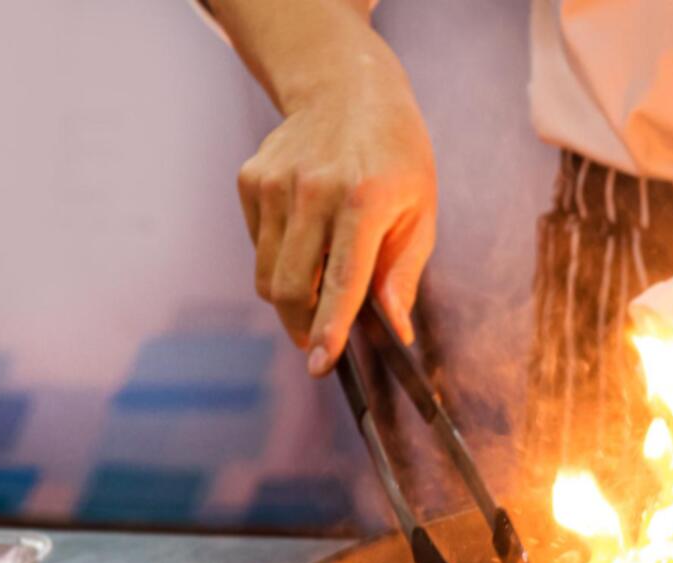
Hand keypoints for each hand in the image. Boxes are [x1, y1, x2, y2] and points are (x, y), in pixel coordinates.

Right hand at [236, 52, 435, 375]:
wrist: (348, 89)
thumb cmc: (396, 157)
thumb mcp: (420, 211)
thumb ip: (404, 274)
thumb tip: (396, 331)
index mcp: (364, 200)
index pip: (343, 280)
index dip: (330, 328)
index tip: (320, 364)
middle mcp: (313, 190)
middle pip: (292, 287)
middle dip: (302, 327)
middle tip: (318, 341)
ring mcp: (275, 183)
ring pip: (268, 275)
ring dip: (292, 297)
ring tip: (322, 280)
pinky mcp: (251, 180)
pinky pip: (258, 248)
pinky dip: (280, 260)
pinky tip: (307, 236)